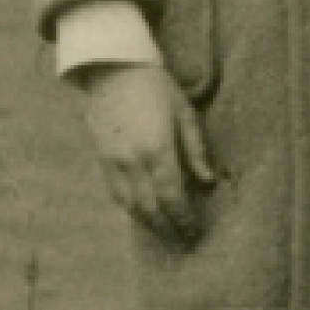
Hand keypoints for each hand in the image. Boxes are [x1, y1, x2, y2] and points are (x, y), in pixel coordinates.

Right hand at [77, 63, 216, 246]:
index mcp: (156, 149)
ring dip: (150, 224)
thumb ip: (197, 150)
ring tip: (167, 232)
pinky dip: (132, 210)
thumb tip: (208, 182)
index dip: (183, 219)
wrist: (113, 70)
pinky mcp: (101, 160)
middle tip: (184, 240)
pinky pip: (116, 195)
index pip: (172, 197)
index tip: (194, 231)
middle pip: (150, 208)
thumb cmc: (156, 88)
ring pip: (131, 206)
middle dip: (168, 228)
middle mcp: (131, 160)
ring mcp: (112, 162)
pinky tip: (145, 215)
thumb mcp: (185, 113)